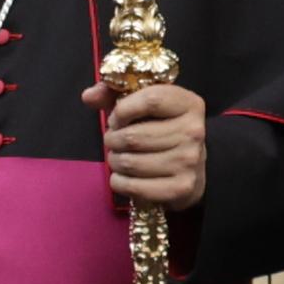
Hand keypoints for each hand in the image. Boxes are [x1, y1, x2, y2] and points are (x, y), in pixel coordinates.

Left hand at [98, 75, 207, 211]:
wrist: (191, 169)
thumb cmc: (161, 131)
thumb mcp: (143, 106)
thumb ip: (113, 95)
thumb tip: (88, 96)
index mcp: (189, 104)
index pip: (151, 100)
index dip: (122, 110)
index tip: (116, 119)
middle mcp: (194, 132)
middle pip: (134, 136)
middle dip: (113, 140)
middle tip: (114, 142)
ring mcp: (190, 162)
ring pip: (130, 162)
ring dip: (114, 162)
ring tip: (118, 158)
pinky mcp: (181, 188)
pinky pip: (134, 186)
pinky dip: (119, 182)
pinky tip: (122, 177)